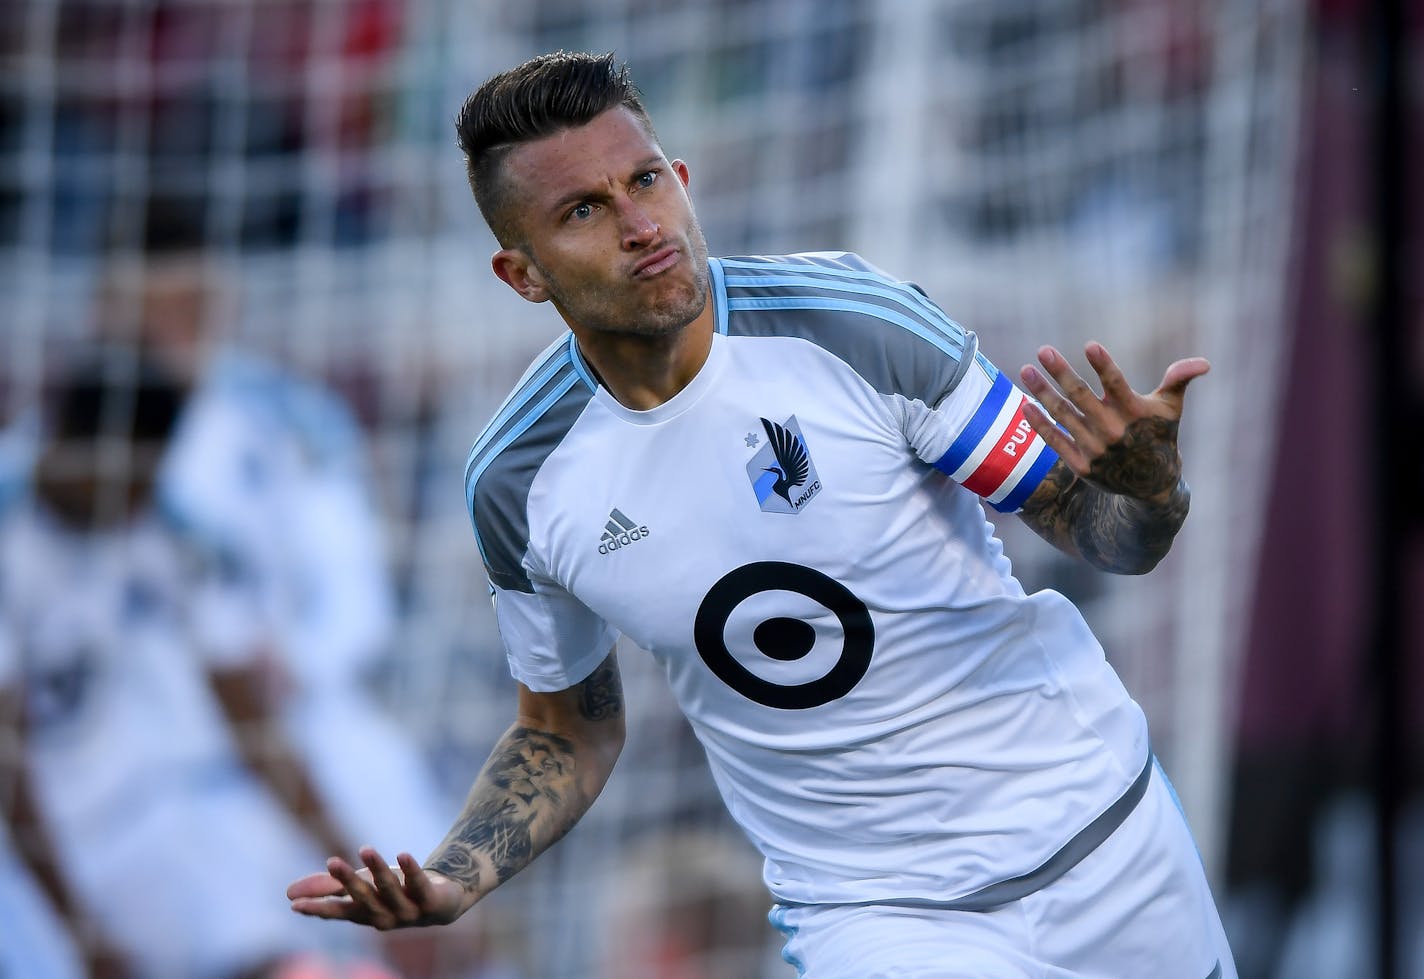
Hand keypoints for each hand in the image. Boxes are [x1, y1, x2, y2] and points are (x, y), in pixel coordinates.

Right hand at [287, 847, 466, 929]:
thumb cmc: (393, 892)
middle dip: (348, 881)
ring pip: (390, 890)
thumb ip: (328, 888)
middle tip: (332, 861)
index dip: (318, 908)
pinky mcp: (431, 902)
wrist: (443, 901)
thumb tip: (288, 893)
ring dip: (377, 869)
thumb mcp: (361, 886)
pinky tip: (402, 854)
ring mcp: (409, 912)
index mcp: (364, 915)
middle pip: (363, 899)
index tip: (295, 903)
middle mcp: (384, 917)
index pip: (338, 912)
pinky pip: (419, 885)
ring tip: (365, 848)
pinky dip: (411, 869)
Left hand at [1019, 342, 1207, 502]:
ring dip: (1041, 392)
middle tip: (1043, 350)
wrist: (1151, 484)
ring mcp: (1095, 448)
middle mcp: (1113, 430)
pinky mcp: (1081, 464)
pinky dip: (1040, 423)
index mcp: (1135, 412)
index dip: (1104, 365)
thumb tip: (1204, 363)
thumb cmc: (1159, 435)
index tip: (1090, 346)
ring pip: (1063, 414)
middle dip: (1061, 372)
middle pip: (1081, 396)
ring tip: (1025, 370)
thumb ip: (1179, 380)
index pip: (1117, 384)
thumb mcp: (1171, 407)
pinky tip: (1025, 405)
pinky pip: (1055, 440)